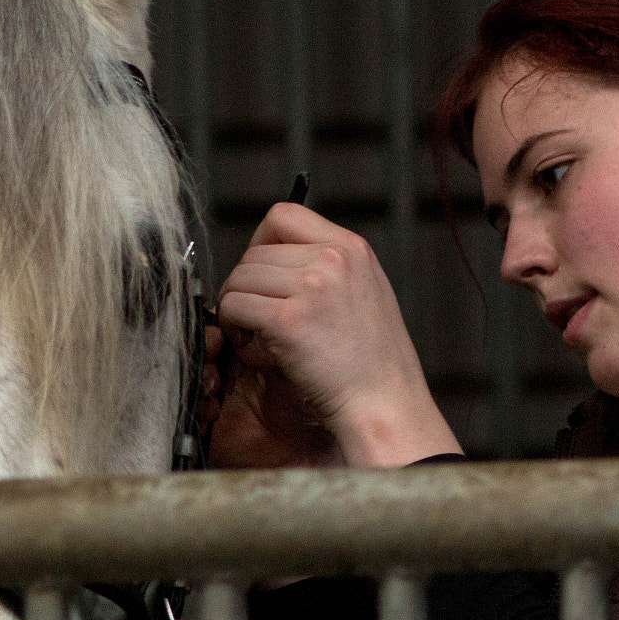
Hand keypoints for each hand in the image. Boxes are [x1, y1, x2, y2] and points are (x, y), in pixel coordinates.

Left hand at [214, 202, 460, 467]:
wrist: (385, 405)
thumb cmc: (372, 364)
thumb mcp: (365, 292)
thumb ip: (327, 267)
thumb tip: (269, 259)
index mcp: (351, 248)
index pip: (283, 215)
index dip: (260, 243)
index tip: (264, 275)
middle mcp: (332, 259)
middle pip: (253, 252)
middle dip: (248, 286)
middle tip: (259, 321)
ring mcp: (311, 287)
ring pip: (238, 279)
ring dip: (239, 310)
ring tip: (261, 340)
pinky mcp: (288, 320)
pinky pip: (233, 307)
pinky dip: (235, 331)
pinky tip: (259, 353)